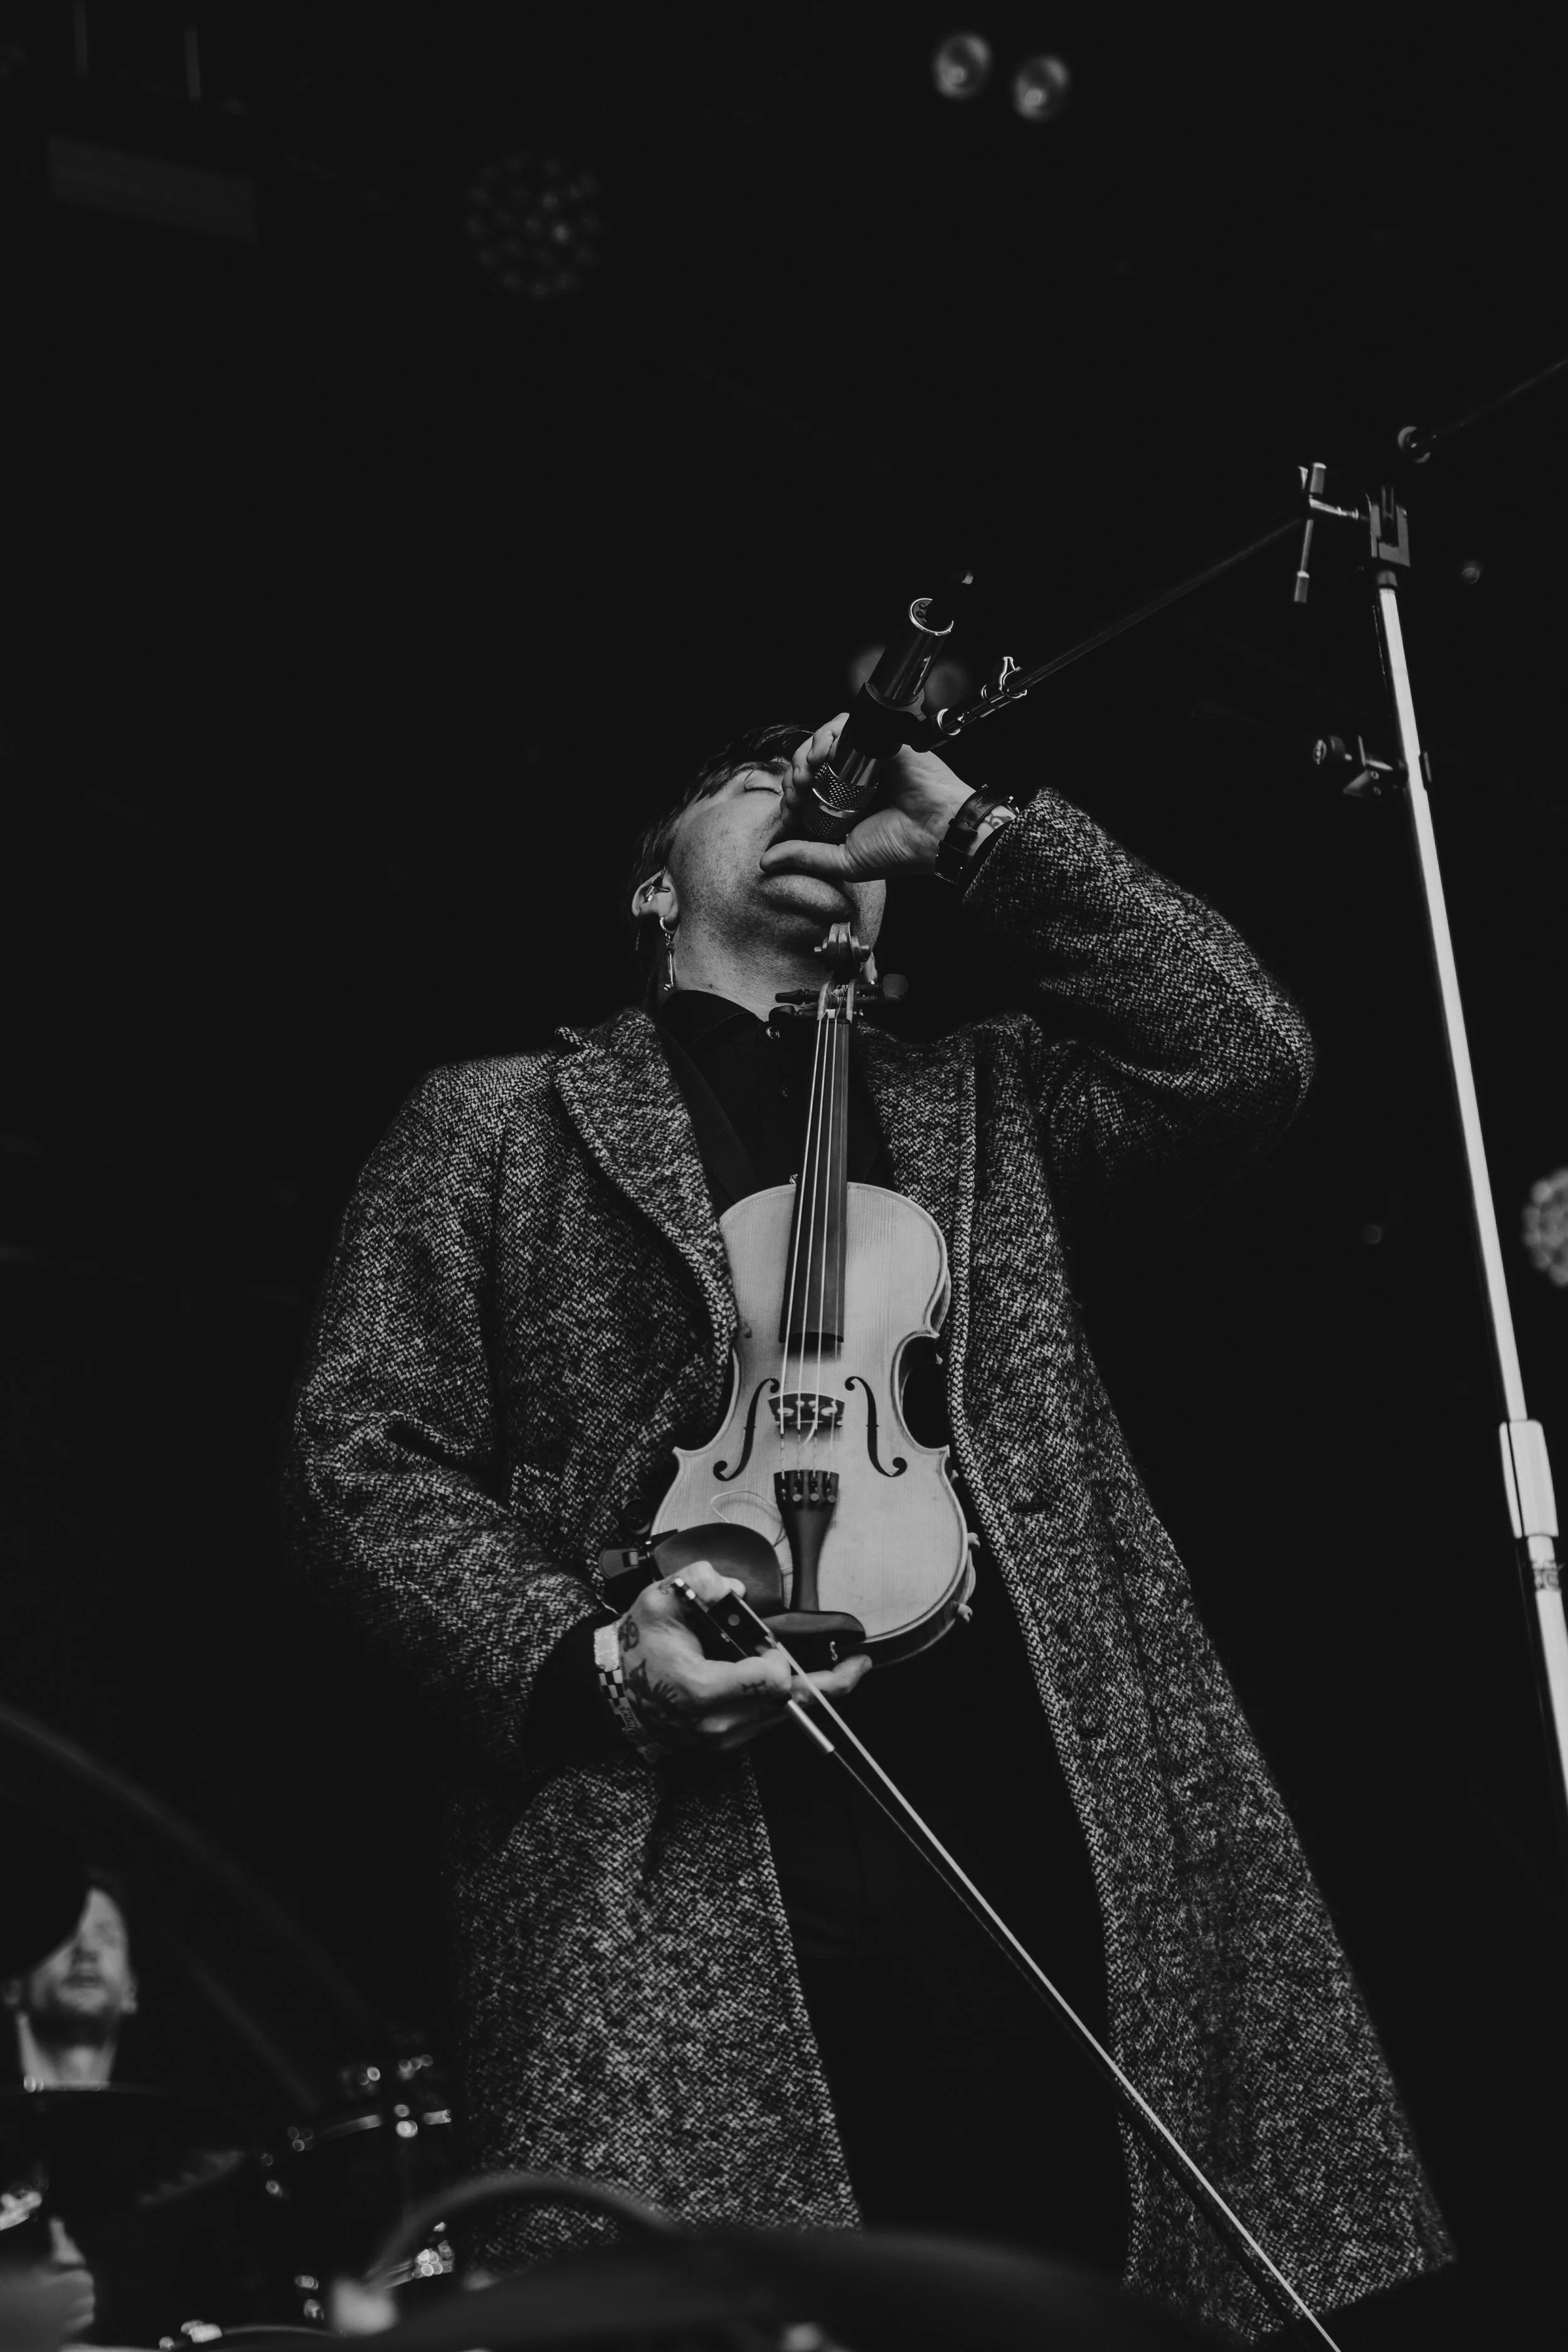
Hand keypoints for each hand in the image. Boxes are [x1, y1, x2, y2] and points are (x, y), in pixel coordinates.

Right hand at [617, 1562, 869, 1752]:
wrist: (615, 1690)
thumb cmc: (637, 1648)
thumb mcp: (659, 1601)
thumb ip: (699, 1584)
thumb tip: (734, 1589)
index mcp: (700, 1690)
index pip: (766, 1684)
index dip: (779, 1661)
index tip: (773, 1646)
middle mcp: (717, 1723)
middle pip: (789, 1706)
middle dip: (828, 1684)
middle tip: (859, 1665)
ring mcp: (723, 1738)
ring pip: (785, 1717)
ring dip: (812, 1692)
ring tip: (843, 1671)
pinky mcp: (728, 1742)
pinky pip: (770, 1721)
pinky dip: (787, 1700)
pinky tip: (797, 1679)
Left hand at [756, 713, 973, 887]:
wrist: (937, 832)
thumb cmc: (900, 849)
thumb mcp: (844, 860)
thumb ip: (806, 857)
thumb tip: (767, 861)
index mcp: (844, 804)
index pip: (805, 790)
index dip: (790, 797)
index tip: (790, 813)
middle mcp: (852, 778)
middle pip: (807, 763)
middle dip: (793, 775)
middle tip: (798, 792)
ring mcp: (864, 758)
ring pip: (821, 741)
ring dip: (804, 754)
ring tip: (808, 773)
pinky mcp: (877, 739)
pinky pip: (843, 725)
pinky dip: (826, 734)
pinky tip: (822, 754)